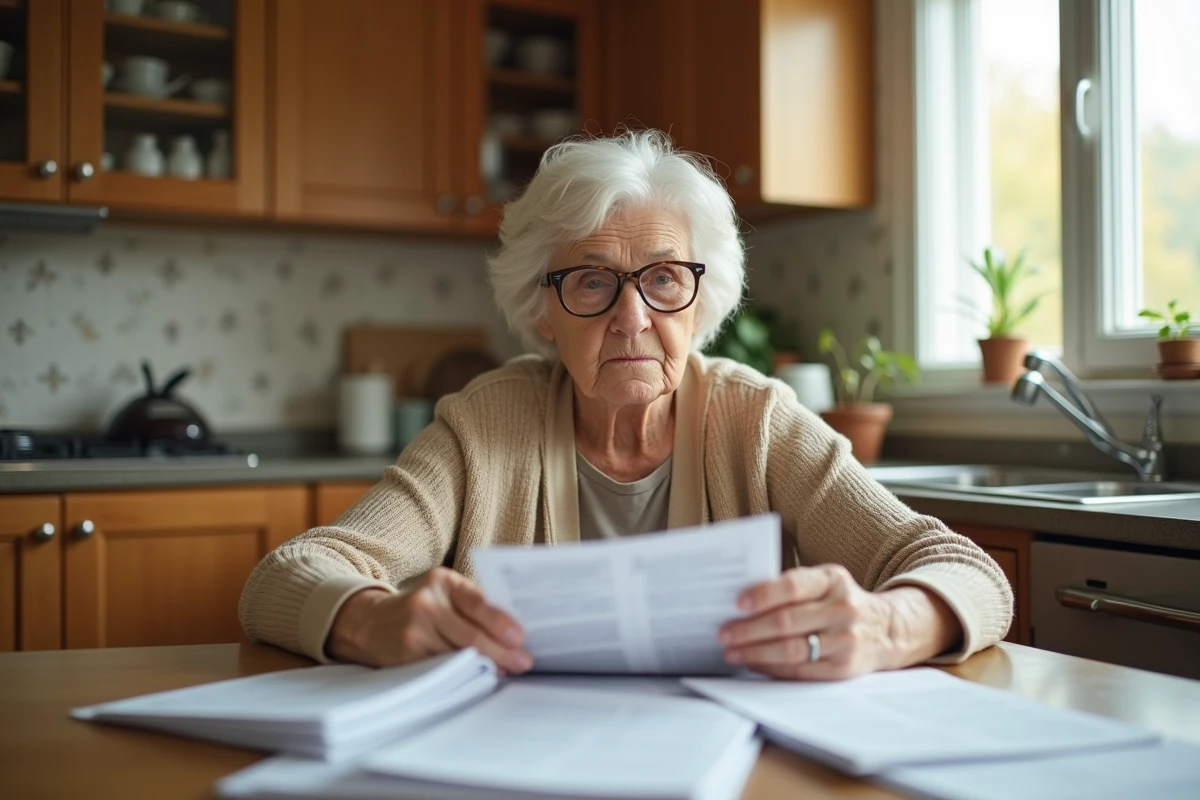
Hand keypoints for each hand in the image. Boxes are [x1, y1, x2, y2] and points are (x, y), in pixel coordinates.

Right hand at [326, 567, 532, 673]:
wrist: (371, 622)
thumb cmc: (422, 609)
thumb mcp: (444, 594)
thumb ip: (473, 606)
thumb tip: (515, 632)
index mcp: (443, 581)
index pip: (476, 602)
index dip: (500, 622)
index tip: (521, 638)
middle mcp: (426, 603)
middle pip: (470, 635)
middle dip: (501, 652)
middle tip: (523, 663)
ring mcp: (413, 631)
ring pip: (458, 656)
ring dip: (485, 666)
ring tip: (506, 671)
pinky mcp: (406, 656)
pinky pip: (442, 669)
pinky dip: (463, 675)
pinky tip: (478, 677)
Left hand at [717, 564, 958, 679]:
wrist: (888, 628)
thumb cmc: (841, 601)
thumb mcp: (826, 582)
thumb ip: (793, 586)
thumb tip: (741, 601)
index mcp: (833, 580)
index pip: (794, 586)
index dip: (763, 595)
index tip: (736, 603)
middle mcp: (843, 609)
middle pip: (788, 622)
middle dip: (749, 630)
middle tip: (723, 634)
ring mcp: (845, 641)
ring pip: (792, 651)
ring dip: (755, 653)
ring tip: (732, 652)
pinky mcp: (843, 669)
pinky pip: (801, 672)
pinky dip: (772, 669)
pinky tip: (754, 664)